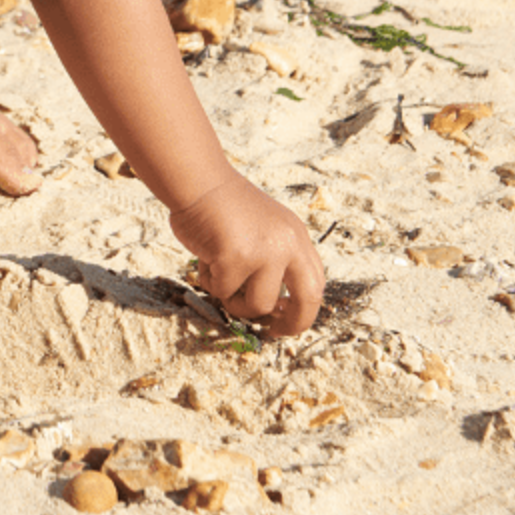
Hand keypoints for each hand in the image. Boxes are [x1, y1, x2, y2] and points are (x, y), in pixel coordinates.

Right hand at [169, 173, 323, 336]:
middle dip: (291, 324)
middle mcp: (287, 244)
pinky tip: (205, 255)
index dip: (303, 310)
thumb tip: (275, 310)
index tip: (284, 322)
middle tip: (271, 332)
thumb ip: (275, 261)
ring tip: (219, 273)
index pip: (315, 284)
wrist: (199, 182)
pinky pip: (222, 291)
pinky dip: (209, 279)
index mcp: (296, 237)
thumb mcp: (265, 229)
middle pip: (305, 301)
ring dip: (234, 300)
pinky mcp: (236, 259)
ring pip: (257, 305)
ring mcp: (264, 252)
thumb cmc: (224, 207)